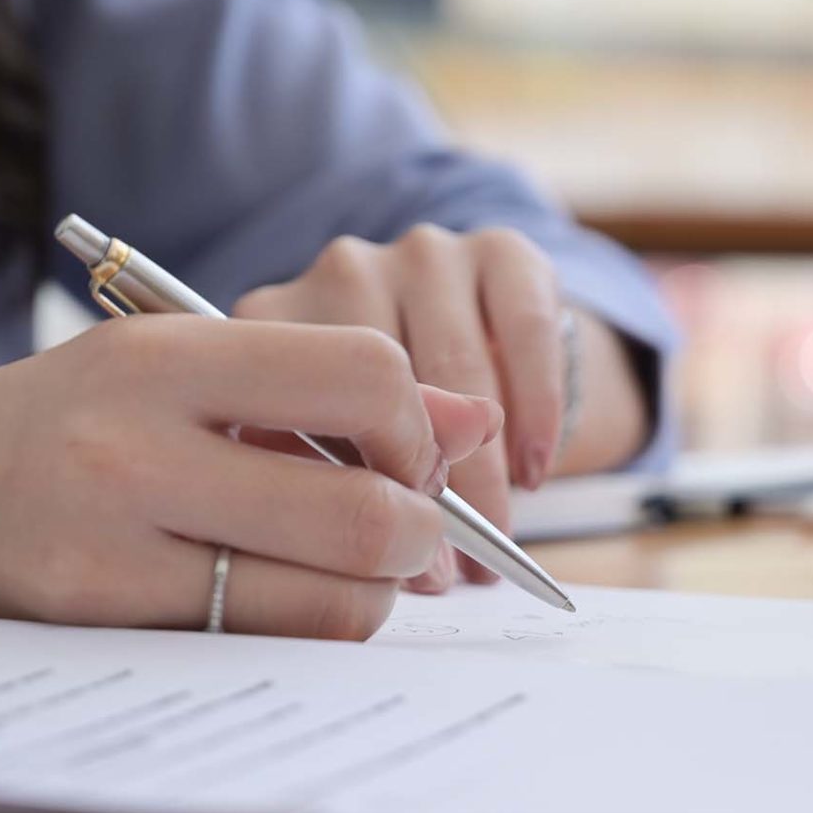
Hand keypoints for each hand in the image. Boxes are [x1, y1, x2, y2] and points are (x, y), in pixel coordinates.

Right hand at [0, 319, 499, 639]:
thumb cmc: (45, 428)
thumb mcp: (163, 368)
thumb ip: (310, 384)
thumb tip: (470, 416)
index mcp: (167, 352)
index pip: (366, 375)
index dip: (420, 426)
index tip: (410, 454)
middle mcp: (139, 439)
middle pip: (366, 507)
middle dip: (422, 535)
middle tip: (412, 537)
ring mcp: (113, 540)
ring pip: (329, 596)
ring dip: (375, 594)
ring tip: (351, 574)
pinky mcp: (96, 620)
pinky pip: (261, 641)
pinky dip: (307, 627)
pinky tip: (284, 602)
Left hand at [236, 226, 567, 590]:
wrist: (472, 335)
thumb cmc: (384, 416)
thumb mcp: (343, 444)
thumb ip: (351, 476)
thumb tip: (403, 548)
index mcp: (275, 318)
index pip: (303, 406)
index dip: (351, 490)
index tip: (387, 559)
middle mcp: (343, 269)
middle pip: (386, 386)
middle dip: (425, 490)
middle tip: (452, 566)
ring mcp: (423, 251)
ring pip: (461, 367)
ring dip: (488, 466)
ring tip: (500, 534)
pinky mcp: (502, 246)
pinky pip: (526, 329)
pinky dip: (537, 408)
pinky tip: (537, 467)